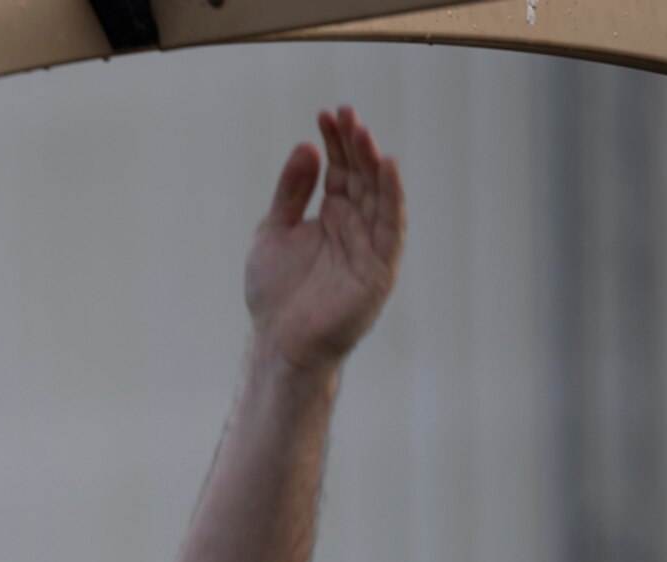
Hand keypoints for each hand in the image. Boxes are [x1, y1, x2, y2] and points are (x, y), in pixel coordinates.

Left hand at [244, 106, 405, 373]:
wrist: (279, 342)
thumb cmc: (276, 293)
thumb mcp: (274, 231)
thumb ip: (291, 192)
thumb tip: (307, 147)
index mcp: (333, 216)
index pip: (340, 170)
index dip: (335, 142)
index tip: (326, 114)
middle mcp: (356, 226)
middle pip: (362, 177)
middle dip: (355, 145)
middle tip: (346, 114)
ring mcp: (370, 246)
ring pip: (379, 195)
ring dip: (373, 163)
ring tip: (362, 132)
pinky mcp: (380, 268)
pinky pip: (392, 227)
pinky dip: (392, 196)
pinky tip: (386, 166)